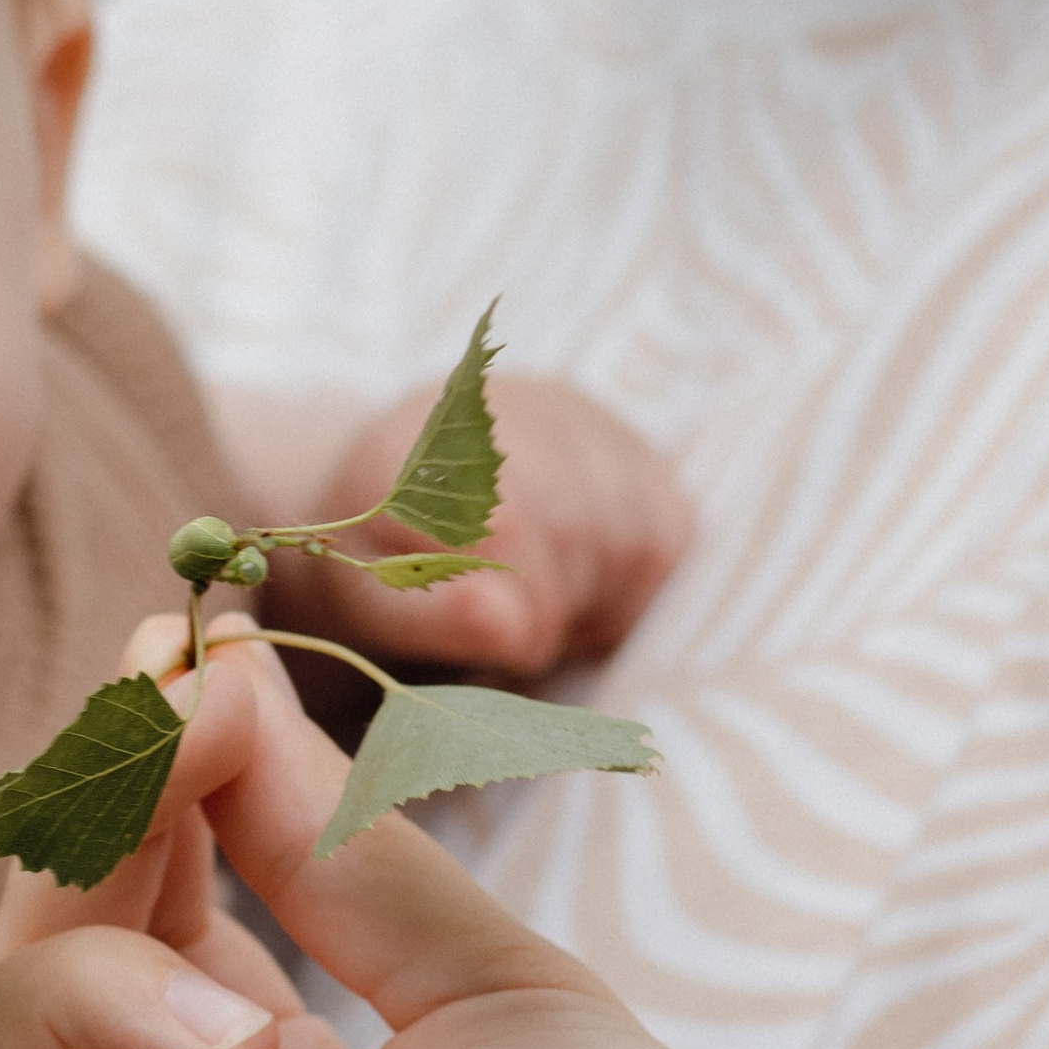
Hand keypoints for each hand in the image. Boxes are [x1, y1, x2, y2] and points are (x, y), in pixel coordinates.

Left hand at [263, 374, 689, 679]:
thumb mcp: (375, 605)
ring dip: (605, 598)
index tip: (510, 644)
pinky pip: (673, 528)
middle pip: (582, 528)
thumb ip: (432, 617)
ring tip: (555, 611)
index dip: (525, 607)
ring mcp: (577, 416)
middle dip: (562, 607)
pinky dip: (643, 582)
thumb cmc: (384, 567)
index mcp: (419, 437)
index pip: (510, 523)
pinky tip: (593, 590)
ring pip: (637, 533)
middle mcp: (506, 404)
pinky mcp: (631, 443)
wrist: (408, 503)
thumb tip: (508, 627)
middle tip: (532, 635)